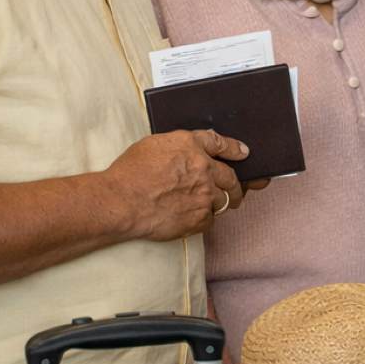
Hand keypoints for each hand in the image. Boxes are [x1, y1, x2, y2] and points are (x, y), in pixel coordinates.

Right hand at [107, 129, 249, 241]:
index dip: (234, 149)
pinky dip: (205, 219)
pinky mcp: (200, 218)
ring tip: (218, 205)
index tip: (244, 153)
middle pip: (231, 177)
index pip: (221, 143)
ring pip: (224, 199)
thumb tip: (190, 150)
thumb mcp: (153, 145)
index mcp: (191, 146)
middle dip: (236, 184)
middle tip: (236, 189)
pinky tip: (194, 218)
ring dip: (222, 202)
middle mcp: (204, 169)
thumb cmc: (129, 173)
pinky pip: (211, 219)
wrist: (120, 202)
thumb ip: (179, 146)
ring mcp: (205, 195)